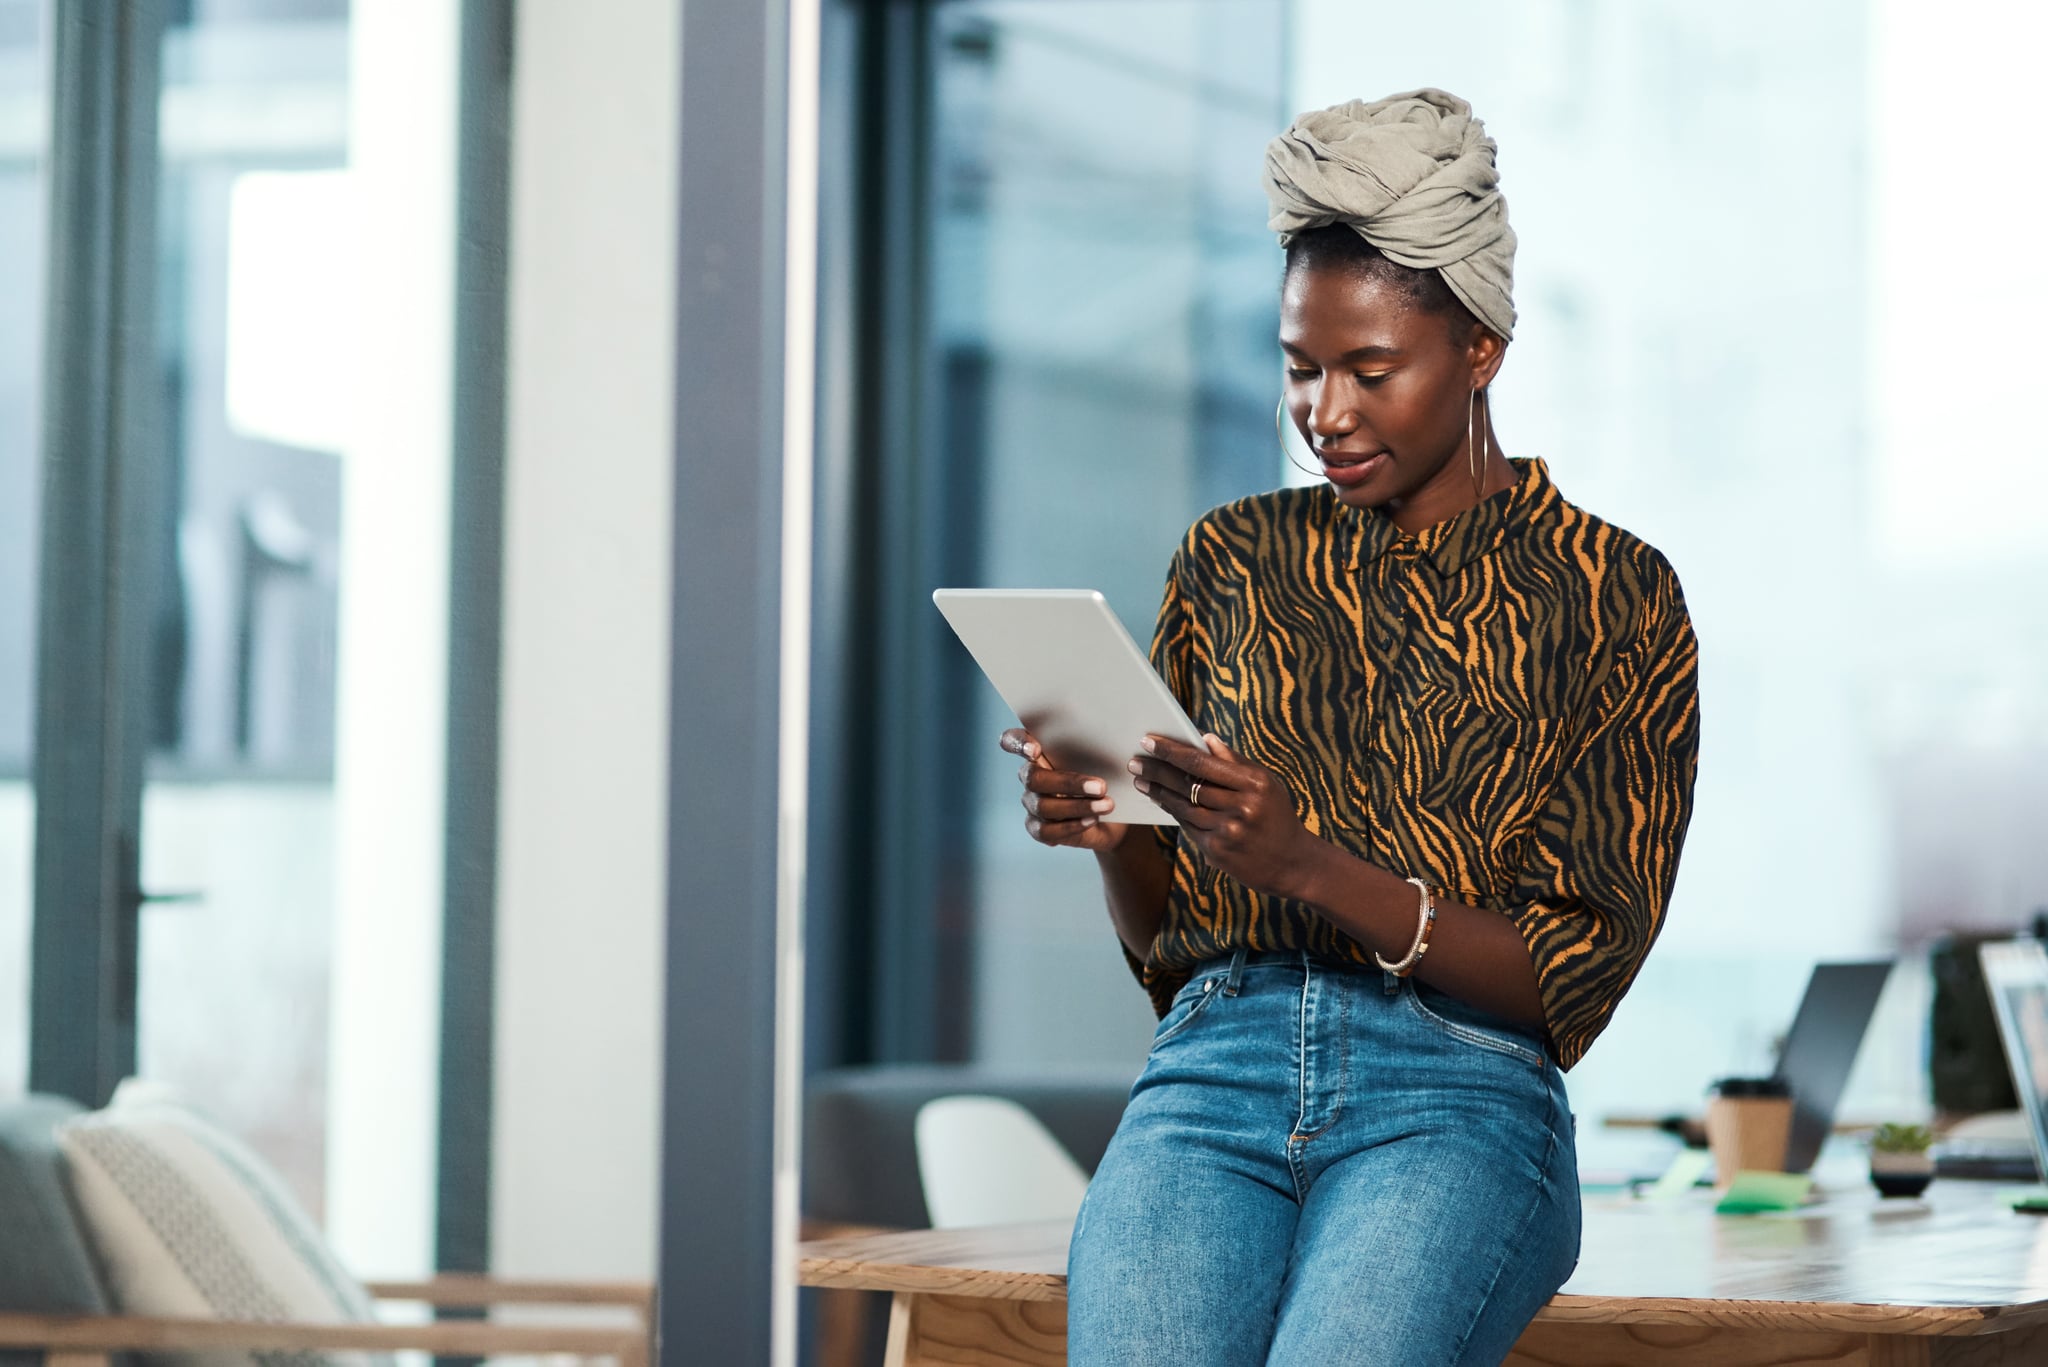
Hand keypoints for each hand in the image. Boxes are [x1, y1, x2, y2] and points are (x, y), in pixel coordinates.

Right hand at [1000, 727, 1128, 851]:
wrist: (1114, 816)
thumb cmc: (1108, 779)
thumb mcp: (1107, 760)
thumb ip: (1097, 749)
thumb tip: (1111, 739)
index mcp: (1040, 751)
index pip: (1013, 740)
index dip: (1018, 744)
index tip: (1036, 750)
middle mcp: (1030, 775)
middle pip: (1033, 778)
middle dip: (1068, 783)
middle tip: (1101, 787)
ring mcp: (1032, 803)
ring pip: (1043, 806)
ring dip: (1078, 806)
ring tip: (1107, 805)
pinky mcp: (1038, 828)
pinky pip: (1047, 830)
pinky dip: (1071, 826)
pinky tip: (1092, 820)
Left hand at [1130, 732, 1317, 899]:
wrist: (1293, 864)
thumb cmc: (1277, 815)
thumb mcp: (1266, 783)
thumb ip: (1234, 762)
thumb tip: (1204, 738)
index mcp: (1254, 783)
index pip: (1202, 762)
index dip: (1171, 751)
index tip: (1149, 740)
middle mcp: (1241, 807)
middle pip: (1187, 784)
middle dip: (1157, 770)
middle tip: (1135, 761)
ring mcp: (1228, 832)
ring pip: (1183, 807)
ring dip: (1158, 792)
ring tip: (1141, 780)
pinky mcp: (1218, 852)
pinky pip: (1188, 827)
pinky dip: (1172, 811)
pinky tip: (1160, 799)